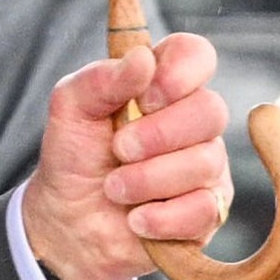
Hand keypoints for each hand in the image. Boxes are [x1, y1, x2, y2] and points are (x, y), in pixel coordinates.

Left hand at [22, 33, 232, 279]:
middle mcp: (192, 121)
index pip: (196, 55)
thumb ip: (101, 79)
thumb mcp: (71, 110)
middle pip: (210, 110)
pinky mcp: (208, 211)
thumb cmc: (75, 160)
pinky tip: (136, 219)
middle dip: (158, 134)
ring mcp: (206, 166)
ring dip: (148, 179)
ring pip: (205, 162)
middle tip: (119, 149)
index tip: (142, 98)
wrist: (68, 224)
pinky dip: (161, 216)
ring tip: (115, 189)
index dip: (178, 72)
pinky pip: (204, 208)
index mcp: (163, 85)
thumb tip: (142, 59)